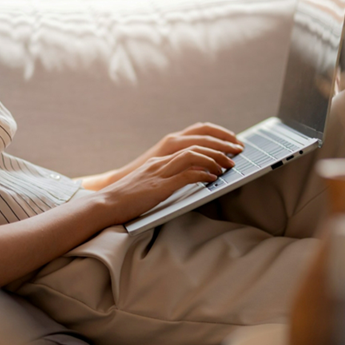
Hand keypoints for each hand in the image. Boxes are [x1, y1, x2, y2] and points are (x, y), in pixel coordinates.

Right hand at [79, 122, 242, 189]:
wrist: (106, 204)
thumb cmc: (127, 198)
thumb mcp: (150, 182)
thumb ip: (167, 177)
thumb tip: (190, 178)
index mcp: (160, 158)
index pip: (191, 140)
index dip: (213, 140)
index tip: (229, 146)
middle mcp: (161, 160)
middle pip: (196, 143)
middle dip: (220, 146)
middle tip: (237, 152)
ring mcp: (160, 172)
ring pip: (193, 155)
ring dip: (215, 159)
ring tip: (228, 166)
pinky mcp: (159, 186)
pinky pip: (186, 175)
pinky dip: (202, 175)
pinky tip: (212, 178)